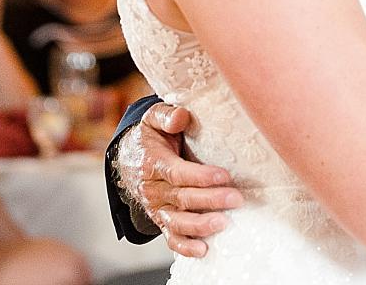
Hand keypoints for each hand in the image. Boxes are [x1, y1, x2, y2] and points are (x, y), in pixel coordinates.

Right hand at [118, 102, 242, 256]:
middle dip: (210, 200)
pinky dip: (185, 247)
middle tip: (236, 199)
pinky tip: (204, 249)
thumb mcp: (153, 119)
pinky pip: (171, 237)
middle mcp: (153, 189)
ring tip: (224, 223)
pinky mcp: (161, 220)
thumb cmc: (150, 137)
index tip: (224, 175)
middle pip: (182, 198)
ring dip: (201, 225)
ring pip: (177, 222)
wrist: (130, 159)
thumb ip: (166, 115)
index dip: (201, 176)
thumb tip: (180, 117)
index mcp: (152, 163)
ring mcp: (156, 208)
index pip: (177, 173)